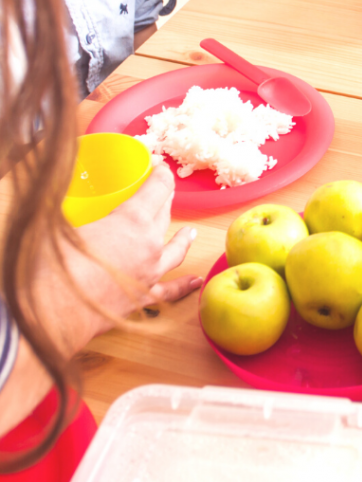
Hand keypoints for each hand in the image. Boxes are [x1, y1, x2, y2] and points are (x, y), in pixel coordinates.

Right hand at [38, 162, 200, 354]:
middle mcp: (149, 244)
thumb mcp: (58, 225)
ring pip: (174, 251)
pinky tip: (195, 283)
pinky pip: (169, 290)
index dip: (160, 174)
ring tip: (190, 233)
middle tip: (163, 192)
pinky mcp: (143, 298)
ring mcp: (150, 273)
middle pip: (164, 215)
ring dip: (182, 239)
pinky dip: (183, 286)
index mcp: (132, 220)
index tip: (159, 166)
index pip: (157, 188)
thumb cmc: (52, 267)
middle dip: (164, 200)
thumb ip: (61, 208)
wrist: (52, 315)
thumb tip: (46, 196)